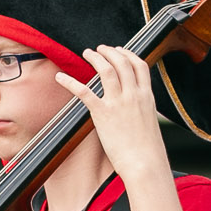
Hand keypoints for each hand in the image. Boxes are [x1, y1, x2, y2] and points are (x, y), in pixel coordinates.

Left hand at [56, 46, 171, 184]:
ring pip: (106, 70)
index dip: (129, 54)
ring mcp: (119, 103)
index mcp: (148, 96)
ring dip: (95, 58)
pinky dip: (70, 82)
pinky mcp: (103, 114)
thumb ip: (141, 110)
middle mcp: (134, 95)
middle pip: (122, 63)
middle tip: (99, 48)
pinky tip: (60, 77)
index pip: (140, 66)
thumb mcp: (149, 122)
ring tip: (87, 53)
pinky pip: (84, 92)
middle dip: (110, 52)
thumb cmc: (147, 149)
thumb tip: (135, 110)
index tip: (120, 50)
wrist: (145, 162)